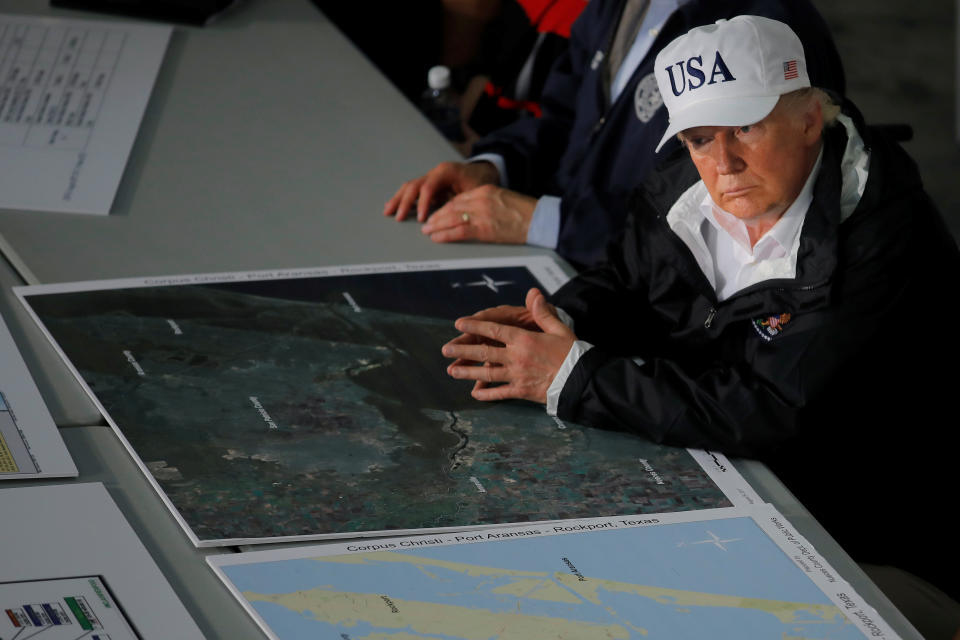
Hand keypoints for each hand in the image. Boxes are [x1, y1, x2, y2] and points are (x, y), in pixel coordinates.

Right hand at [383, 161, 498, 221]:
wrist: (484, 171)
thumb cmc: (481, 180)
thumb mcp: (475, 190)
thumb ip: (461, 201)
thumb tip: (449, 216)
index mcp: (446, 171)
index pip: (428, 187)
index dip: (423, 203)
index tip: (422, 218)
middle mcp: (435, 173)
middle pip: (414, 186)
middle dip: (405, 202)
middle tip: (399, 217)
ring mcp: (431, 177)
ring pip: (410, 187)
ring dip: (398, 199)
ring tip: (388, 211)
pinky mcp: (429, 184)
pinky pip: (413, 190)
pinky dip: (403, 198)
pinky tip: (394, 206)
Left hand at [421, 185, 536, 243]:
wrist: (538, 219)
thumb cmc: (525, 212)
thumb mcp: (503, 199)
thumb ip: (486, 203)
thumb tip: (472, 213)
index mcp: (485, 190)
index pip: (459, 198)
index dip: (445, 207)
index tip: (438, 213)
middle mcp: (480, 200)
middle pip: (451, 207)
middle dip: (437, 216)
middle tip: (427, 223)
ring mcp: (480, 214)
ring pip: (451, 218)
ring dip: (436, 226)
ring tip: (427, 231)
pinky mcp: (483, 229)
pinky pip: (458, 231)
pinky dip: (444, 235)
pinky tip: (436, 238)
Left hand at [442, 288, 574, 403]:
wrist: (581, 379)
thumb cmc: (571, 352)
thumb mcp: (558, 328)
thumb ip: (542, 312)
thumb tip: (533, 293)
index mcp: (524, 339)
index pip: (493, 330)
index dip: (475, 326)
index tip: (459, 323)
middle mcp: (516, 357)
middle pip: (483, 352)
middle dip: (462, 350)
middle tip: (445, 350)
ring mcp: (517, 376)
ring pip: (486, 374)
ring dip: (467, 372)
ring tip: (451, 371)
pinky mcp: (521, 391)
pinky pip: (500, 393)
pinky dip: (486, 394)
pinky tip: (474, 394)